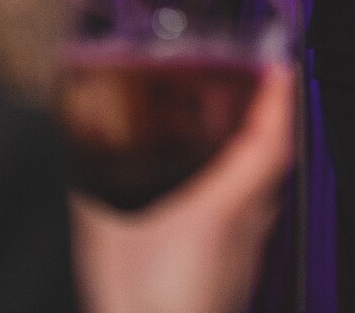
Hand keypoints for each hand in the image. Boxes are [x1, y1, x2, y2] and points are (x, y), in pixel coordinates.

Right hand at [74, 62, 295, 312]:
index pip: (271, 141)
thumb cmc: (141, 308)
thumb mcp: (101, 232)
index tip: (279, 65)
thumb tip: (74, 139)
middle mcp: (246, 230)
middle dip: (266, 119)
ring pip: (264, 193)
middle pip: (274, 162)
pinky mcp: (231, 279)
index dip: (278, 98)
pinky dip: (237, 192)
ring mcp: (244, 258)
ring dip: (253, 156)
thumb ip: (89, 183)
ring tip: (228, 132)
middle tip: (253, 88)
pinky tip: (206, 196)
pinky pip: (248, 221)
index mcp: (226, 207)